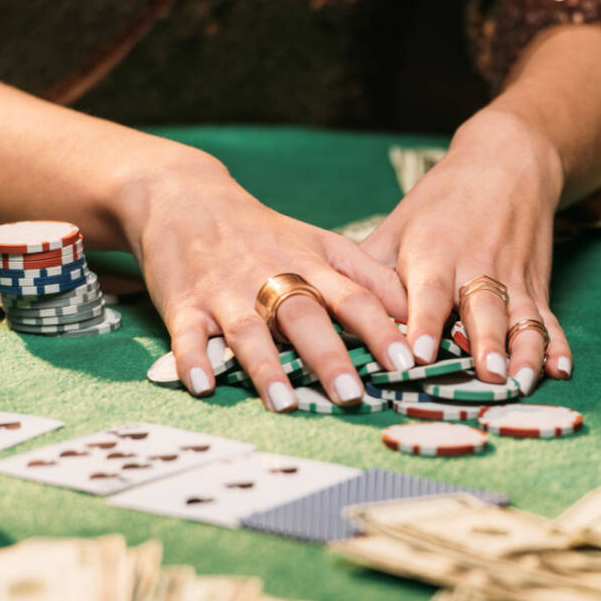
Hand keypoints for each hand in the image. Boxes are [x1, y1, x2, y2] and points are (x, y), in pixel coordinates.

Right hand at [118, 155, 413, 409]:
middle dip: (330, 356)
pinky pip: (188, 335)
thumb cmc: (264, 232)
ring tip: (285, 402)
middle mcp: (271, 278)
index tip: (407, 362)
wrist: (185, 197)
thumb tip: (416, 312)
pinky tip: (203, 386)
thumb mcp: (321, 243)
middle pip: (305, 317)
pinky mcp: (185, 304)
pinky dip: (193, 361)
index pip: (354, 297)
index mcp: (310, 264)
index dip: (381, 329)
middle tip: (352, 394)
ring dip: (267, 367)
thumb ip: (368, 277)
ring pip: (250, 331)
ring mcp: (226, 293)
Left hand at [360, 110, 573, 393]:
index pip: (429, 292)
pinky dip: (556, 344)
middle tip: (486, 376)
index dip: (425, 323)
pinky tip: (561, 369)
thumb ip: (369, 269)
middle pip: (482, 309)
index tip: (419, 355)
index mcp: (435, 251)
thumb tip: (327, 311)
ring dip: (522, 352)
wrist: (508, 161)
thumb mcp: (399, 224)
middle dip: (484, 344)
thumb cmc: (442, 200)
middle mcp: (477, 265)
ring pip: (519, 318)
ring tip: (518, 381)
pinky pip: (549, 318)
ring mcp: (511, 277)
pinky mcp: (537, 286)